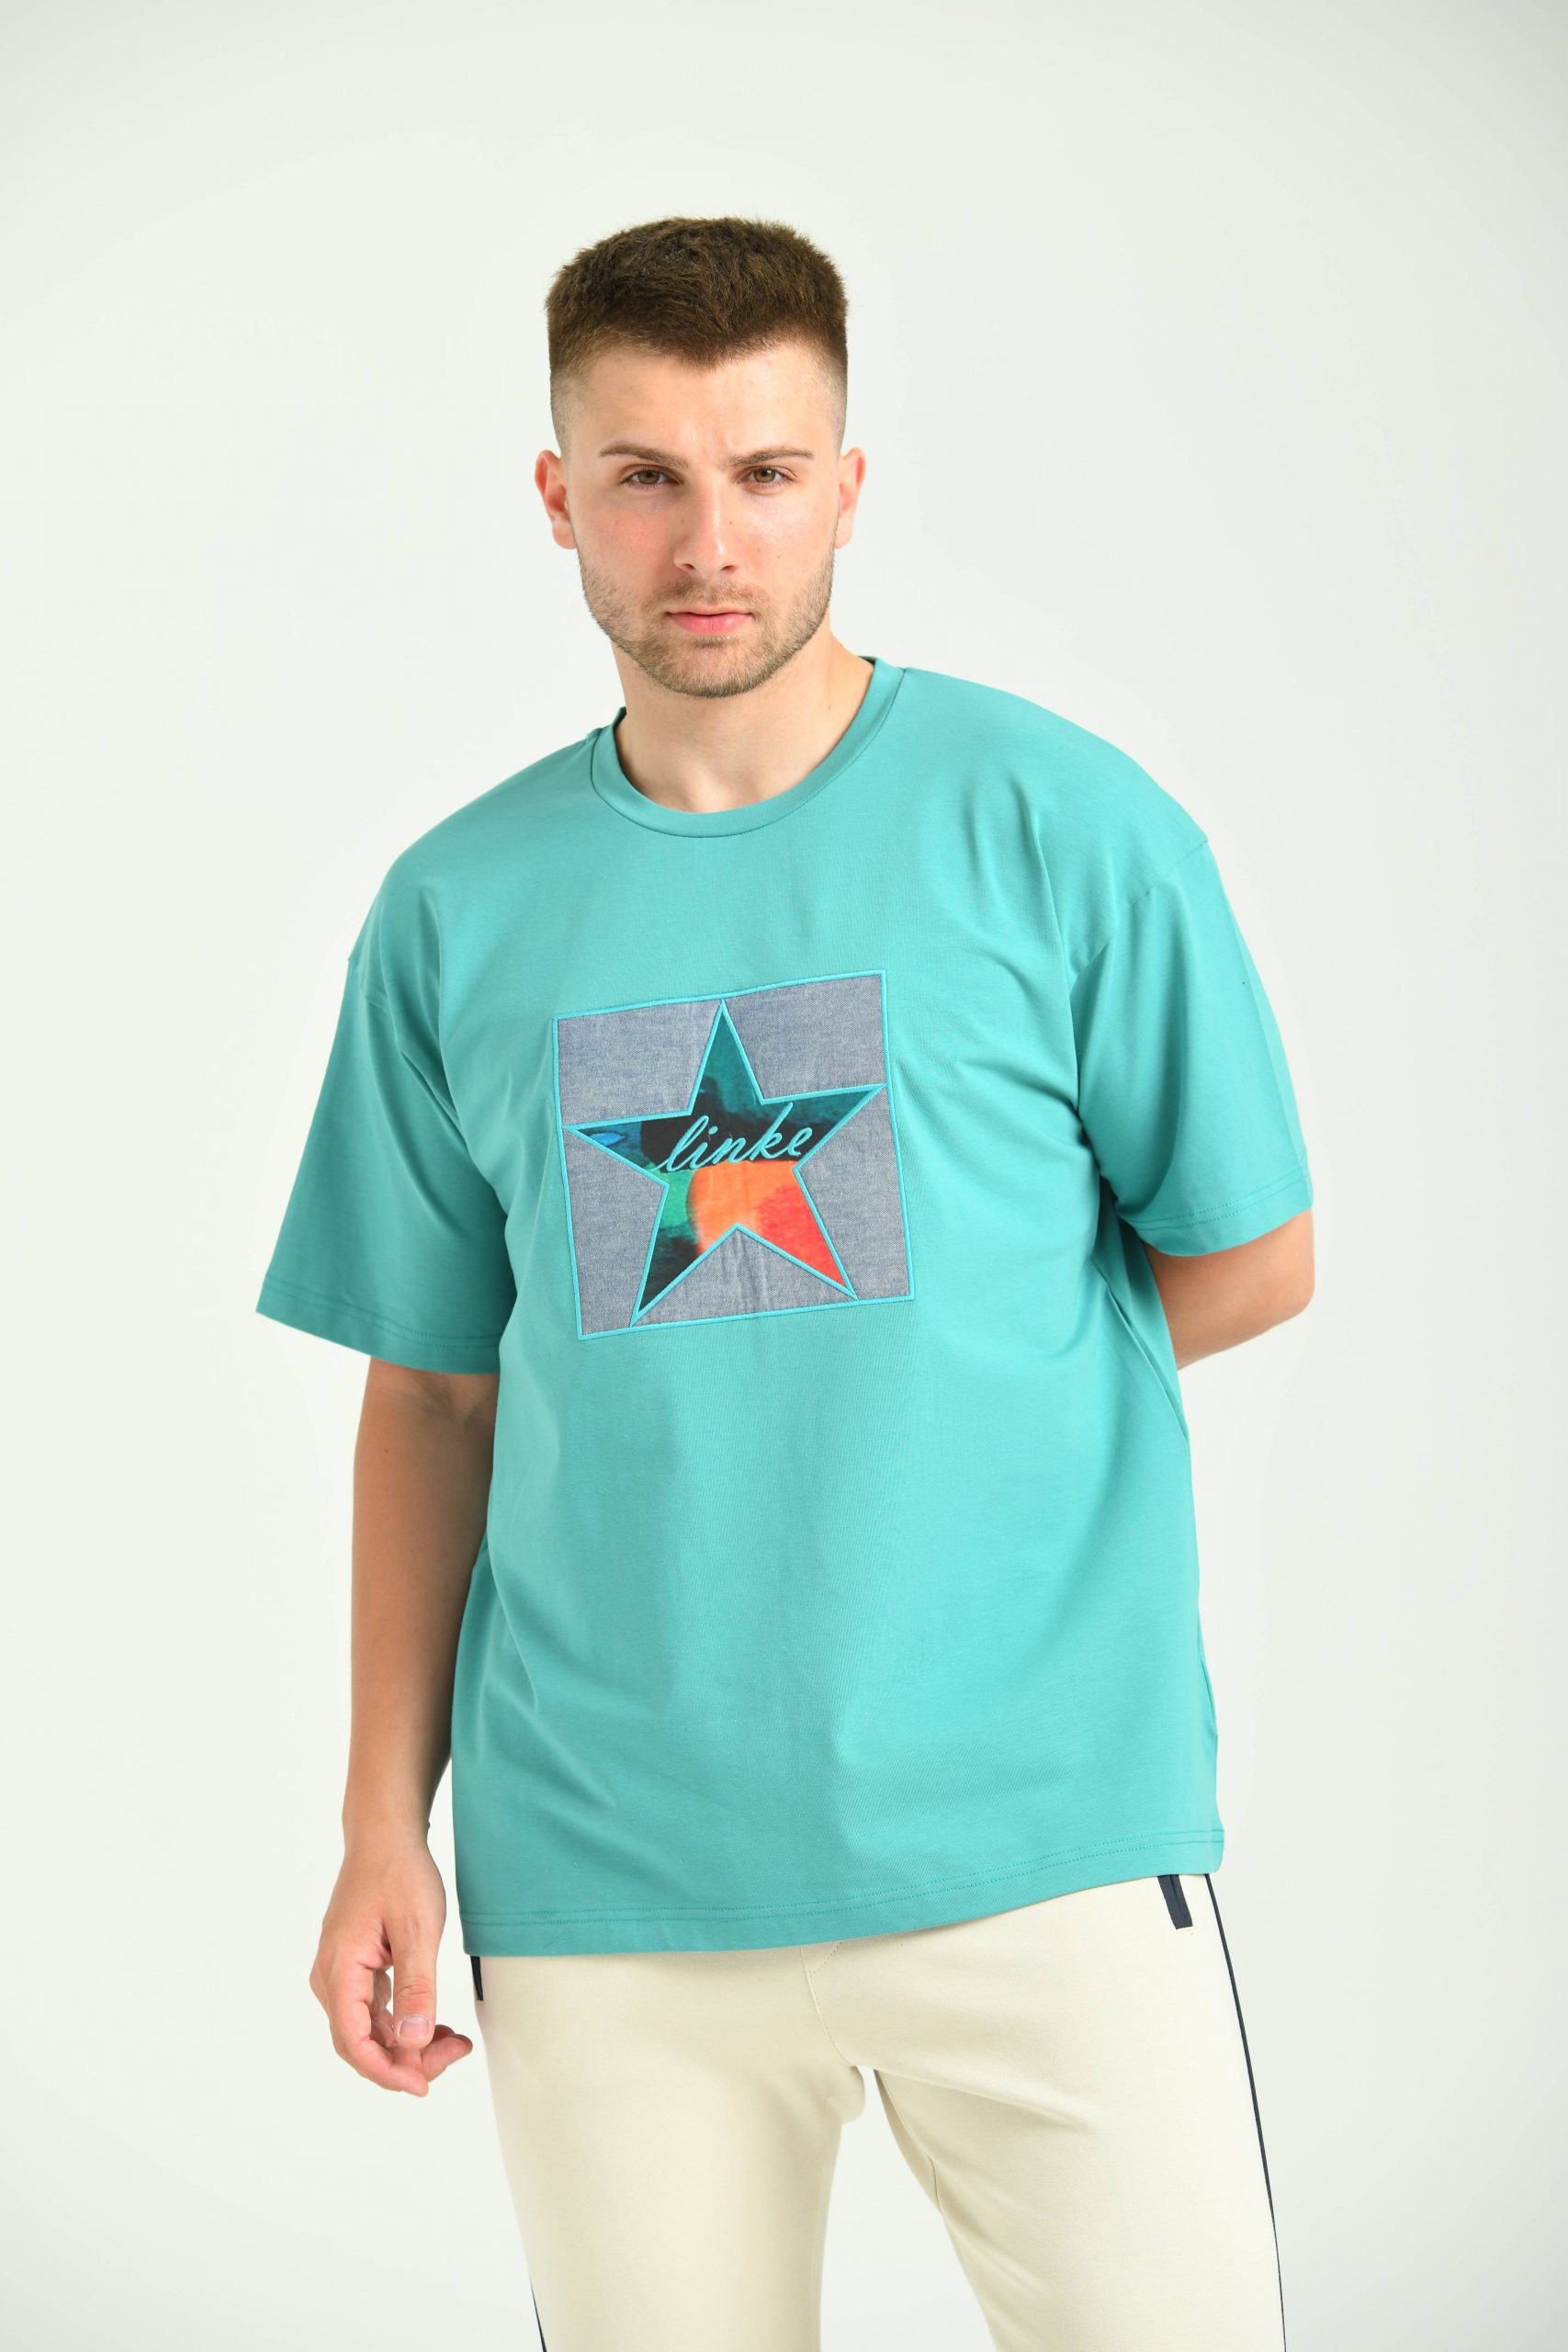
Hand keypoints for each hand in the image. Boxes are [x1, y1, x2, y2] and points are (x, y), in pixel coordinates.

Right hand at [310, 1837, 474, 2095]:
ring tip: (454, 2041)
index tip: (423, 2084)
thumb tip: (411, 2043)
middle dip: (406, 2059)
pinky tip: (437, 2026)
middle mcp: (331, 1978)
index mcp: (339, 1971)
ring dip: (409, 2043)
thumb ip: (416, 1988)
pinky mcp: (357, 1968)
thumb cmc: (399, 1874)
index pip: (353, 2043)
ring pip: (371, 2029)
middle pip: (362, 2042)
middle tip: (454, 2054)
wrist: (385, 1835)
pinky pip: (376, 2011)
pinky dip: (405, 2022)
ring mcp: (342, 1973)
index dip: (387, 2072)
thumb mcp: (417, 1931)